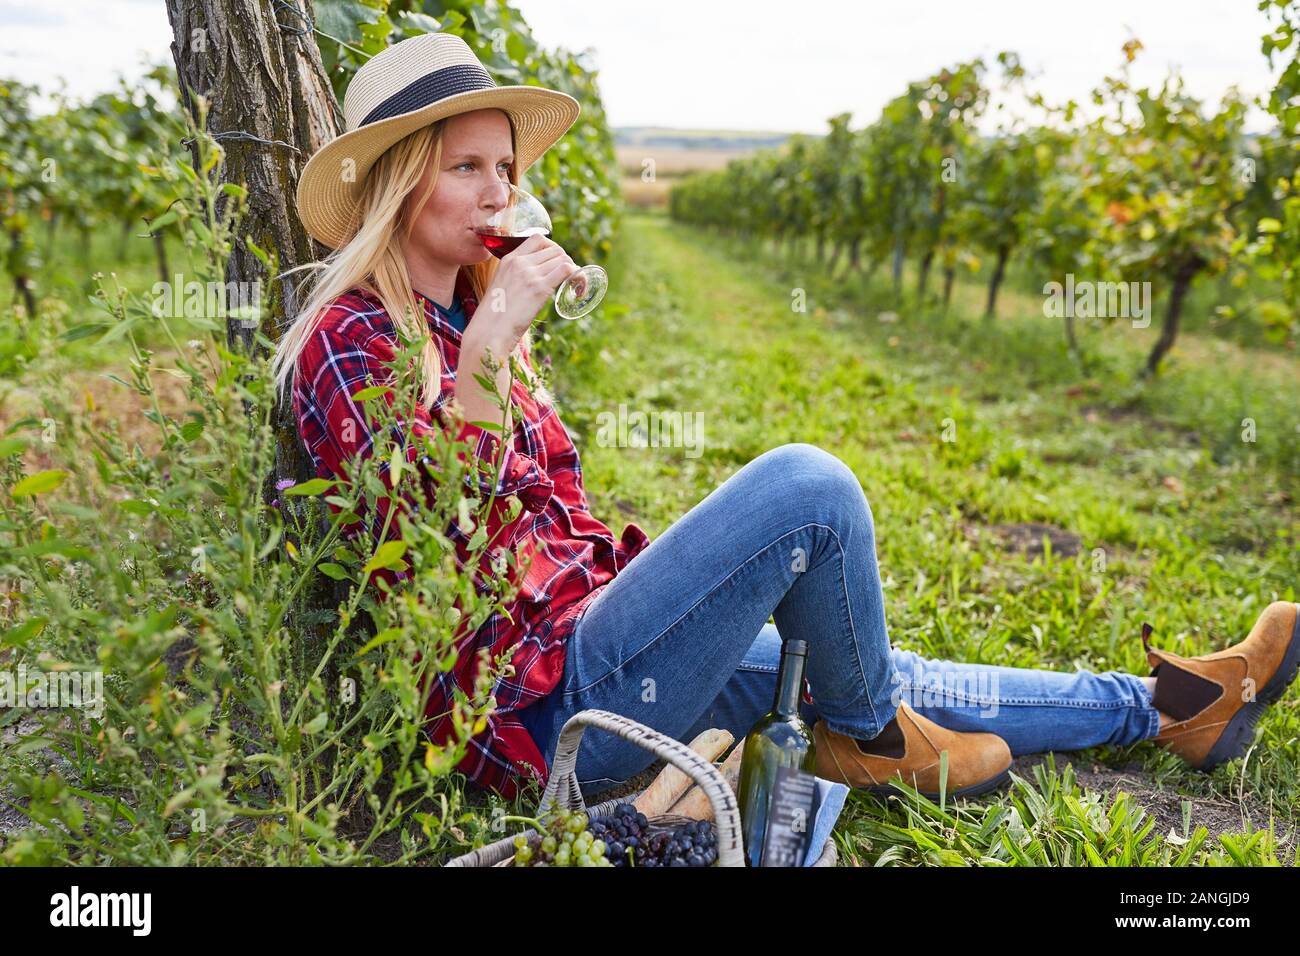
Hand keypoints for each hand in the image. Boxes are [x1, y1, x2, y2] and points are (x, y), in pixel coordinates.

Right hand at [466, 233, 578, 353]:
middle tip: (568, 277)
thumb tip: (535, 280)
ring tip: (574, 284)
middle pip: (555, 249)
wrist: (489, 331)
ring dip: (573, 269)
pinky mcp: (540, 288)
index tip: (555, 263)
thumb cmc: (495, 316)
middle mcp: (520, 262)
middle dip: (565, 261)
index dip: (552, 249)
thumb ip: (516, 277)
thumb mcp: (502, 286)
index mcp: (509, 259)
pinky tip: (578, 288)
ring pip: (563, 258)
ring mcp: (530, 274)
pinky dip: (578, 276)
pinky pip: (567, 270)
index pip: (538, 239)